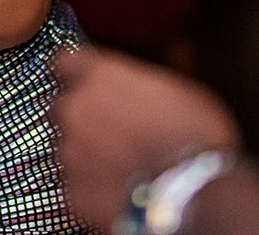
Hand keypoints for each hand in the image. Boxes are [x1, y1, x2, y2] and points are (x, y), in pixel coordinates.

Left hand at [53, 49, 239, 230]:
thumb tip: (139, 94)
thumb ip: (142, 87)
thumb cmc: (196, 137)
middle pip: (61, 107)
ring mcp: (70, 153)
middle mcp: (76, 110)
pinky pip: (75, 187)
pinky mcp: (72, 194)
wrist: (192, 195)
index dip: (76, 75)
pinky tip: (118, 193)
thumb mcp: (178, 91)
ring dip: (86, 155)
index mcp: (100, 76)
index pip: (65, 63)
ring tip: (120, 167)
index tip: (87, 84)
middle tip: (111, 131)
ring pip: (67, 149)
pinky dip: (91, 189)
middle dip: (80, 117)